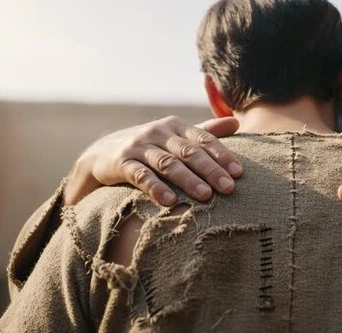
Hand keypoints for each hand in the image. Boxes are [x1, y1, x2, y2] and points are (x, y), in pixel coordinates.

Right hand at [64, 116, 241, 205]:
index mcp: (176, 126)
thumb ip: (205, 132)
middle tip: (229, 188)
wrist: (102, 153)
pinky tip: (169, 201)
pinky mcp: (121, 162)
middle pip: (189, 152)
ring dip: (188, 180)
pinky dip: (156, 188)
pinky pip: (140, 175)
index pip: (204, 140)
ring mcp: (139, 146)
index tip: (239, 173)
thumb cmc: (150, 147)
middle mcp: (158, 132)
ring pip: (167, 163)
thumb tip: (237, 122)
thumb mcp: (176, 136)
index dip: (222, 156)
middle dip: (211, 170)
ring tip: (205, 196)